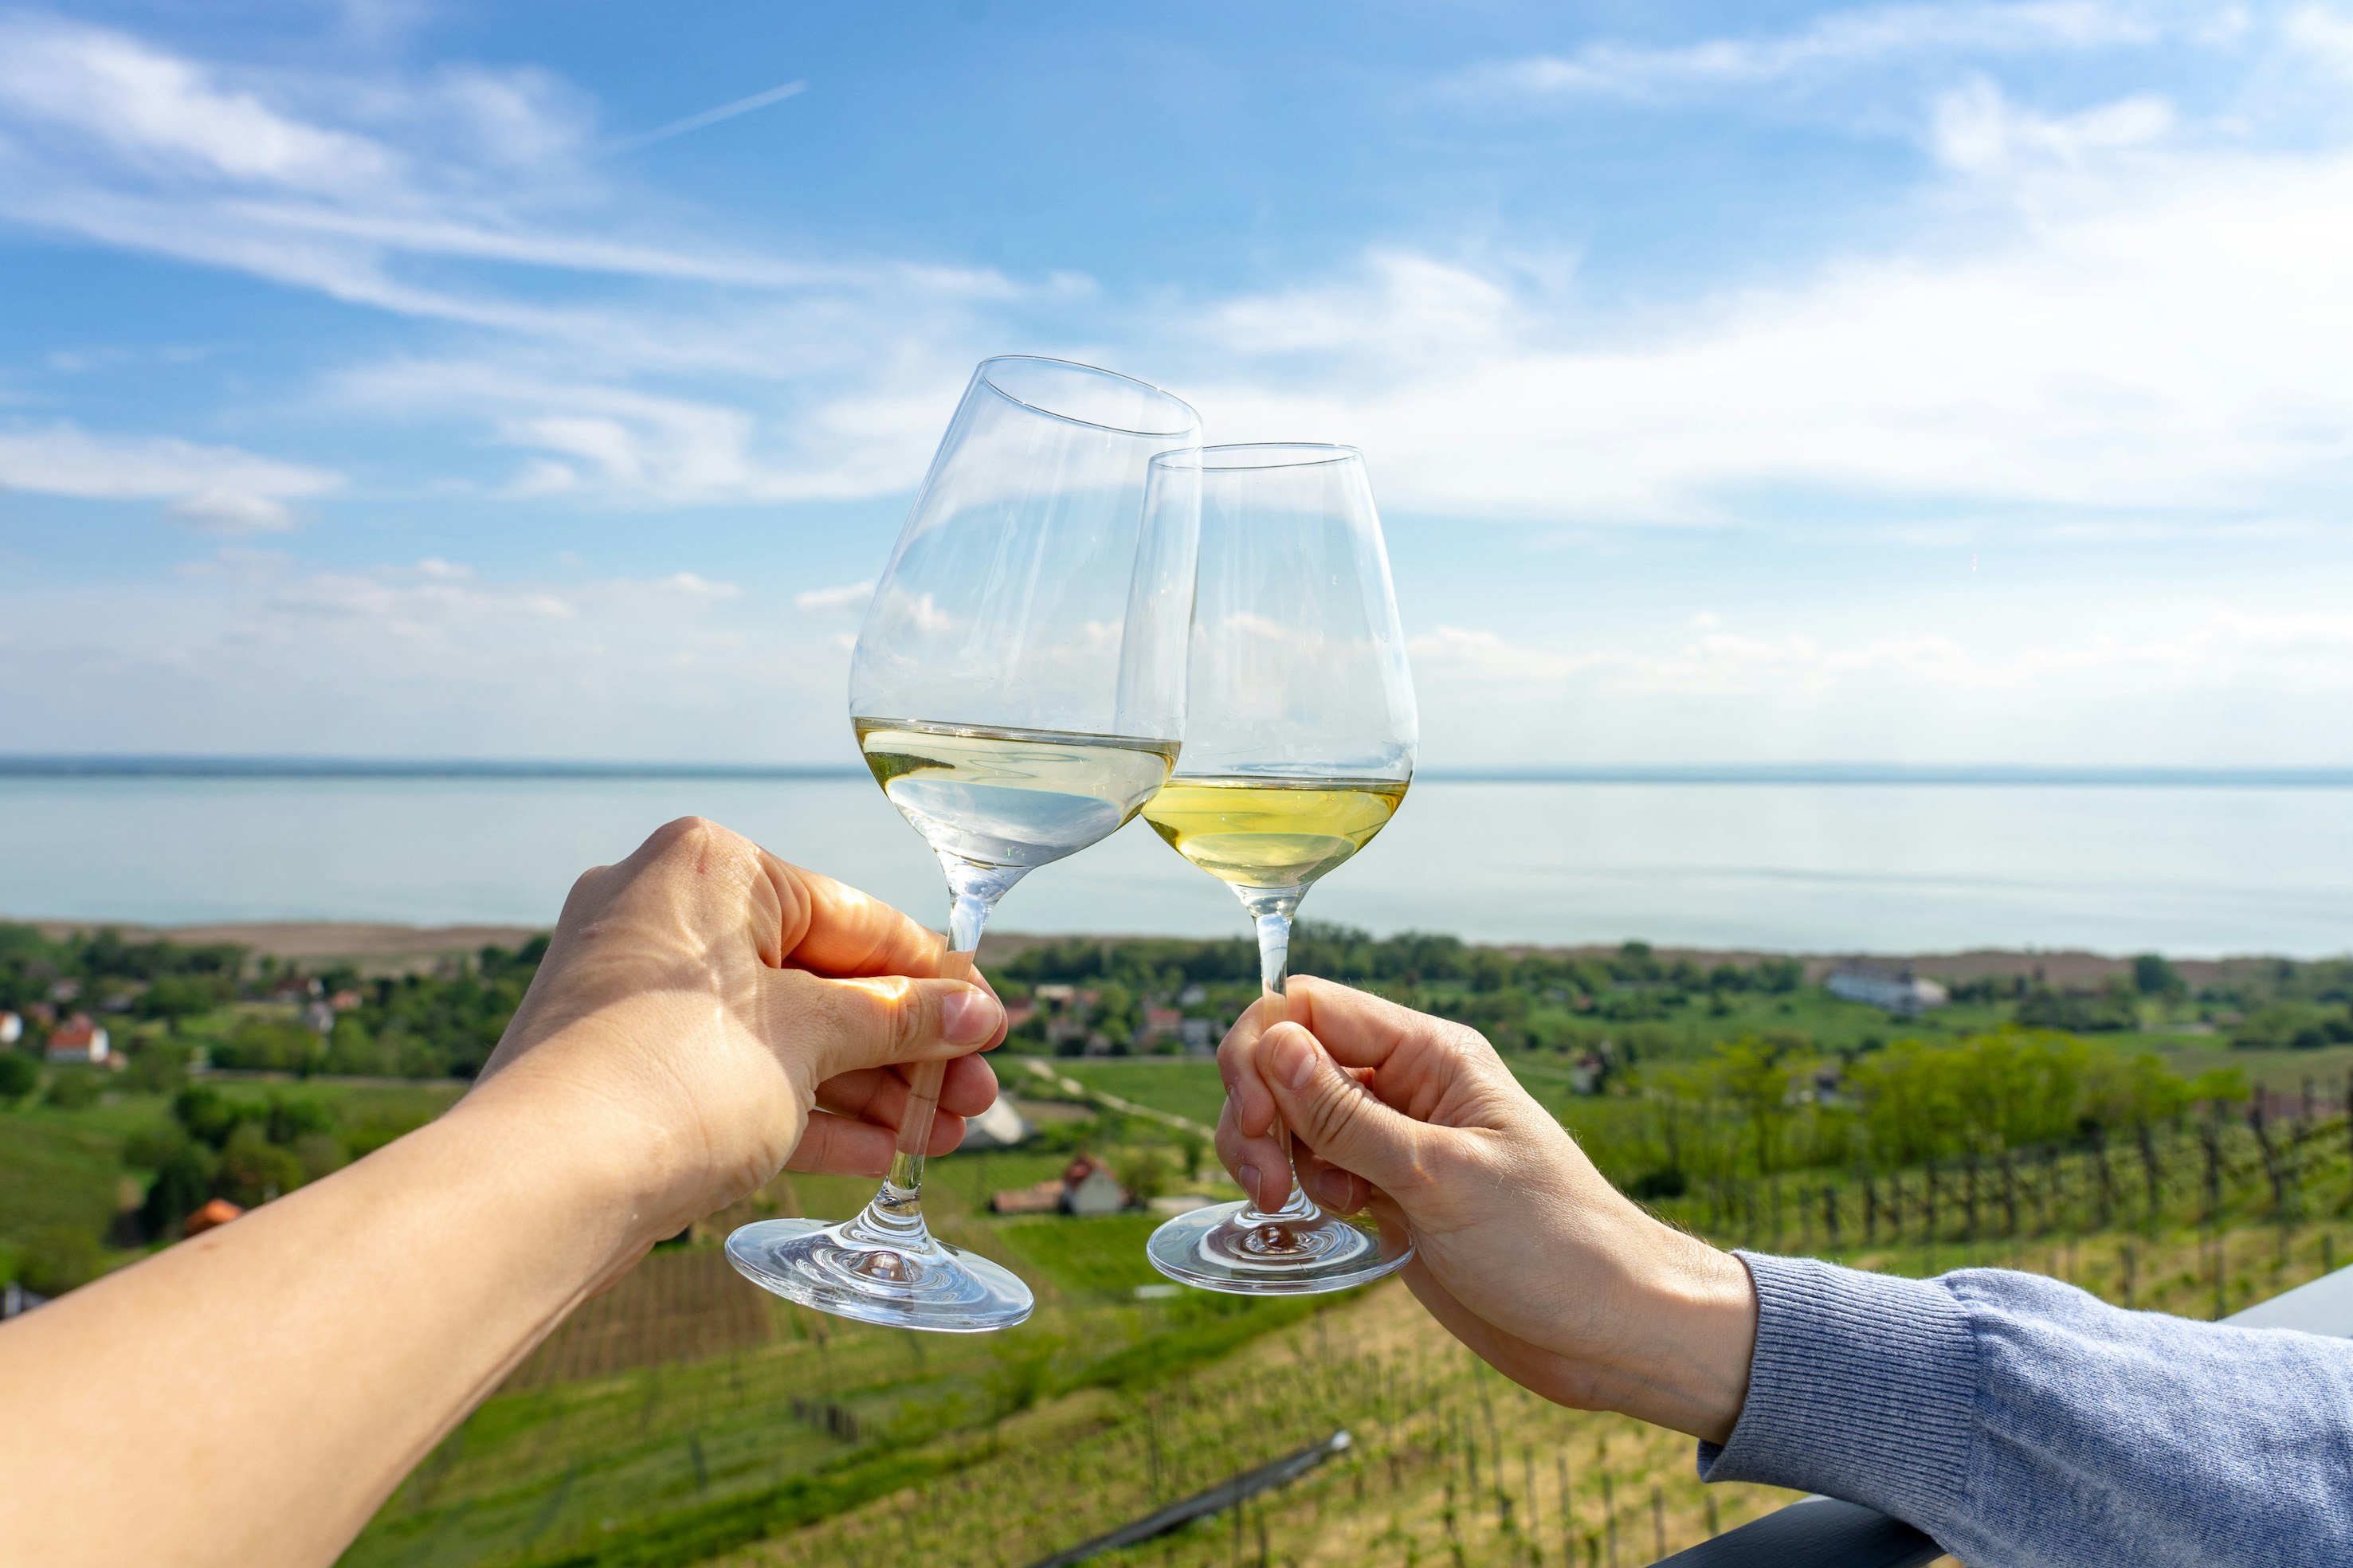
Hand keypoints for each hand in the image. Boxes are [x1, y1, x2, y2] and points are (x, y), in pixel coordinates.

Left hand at [474, 816, 1004, 1250]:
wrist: (539, 1185)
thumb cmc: (678, 1077)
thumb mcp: (812, 1038)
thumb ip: (901, 1021)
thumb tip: (978, 1013)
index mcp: (711, 866)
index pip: (856, 918)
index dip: (936, 980)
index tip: (993, 1024)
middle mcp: (667, 913)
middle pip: (821, 981)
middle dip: (908, 1050)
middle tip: (978, 1100)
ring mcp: (638, 994)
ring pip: (782, 1036)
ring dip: (868, 1090)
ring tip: (942, 1140)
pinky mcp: (624, 1067)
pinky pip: (735, 1076)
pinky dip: (803, 1111)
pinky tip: (878, 1156)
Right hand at [1215, 979, 1756, 1443]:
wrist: (1611, 1329)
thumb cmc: (1554, 1245)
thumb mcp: (1441, 1177)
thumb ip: (1348, 1116)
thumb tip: (1273, 1044)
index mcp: (1432, 1055)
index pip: (1312, 1007)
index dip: (1263, 1050)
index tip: (1254, 1119)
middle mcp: (1408, 1086)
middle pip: (1289, 1059)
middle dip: (1256, 1110)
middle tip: (1270, 1181)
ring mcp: (1395, 1140)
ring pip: (1292, 1114)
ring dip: (1270, 1151)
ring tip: (1289, 1203)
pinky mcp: (1388, 1192)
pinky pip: (1315, 1166)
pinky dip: (1298, 1185)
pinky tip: (1330, 1218)